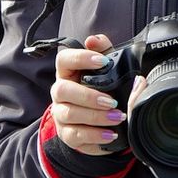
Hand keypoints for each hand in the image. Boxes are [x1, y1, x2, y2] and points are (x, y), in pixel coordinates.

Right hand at [50, 34, 125, 155]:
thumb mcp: (107, 68)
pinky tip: (111, 134)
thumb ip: (104, 50)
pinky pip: (75, 137)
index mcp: (68, 72)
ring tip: (117, 117)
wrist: (99, 120)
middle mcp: (59, 93)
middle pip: (62, 91)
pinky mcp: (67, 134)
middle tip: (112, 100)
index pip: (63, 59)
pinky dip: (94, 136)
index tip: (103, 61)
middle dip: (88, 96)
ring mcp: (61, 114)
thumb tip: (94, 40)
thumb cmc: (102, 88)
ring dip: (95, 117)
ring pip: (69, 115)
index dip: (80, 58)